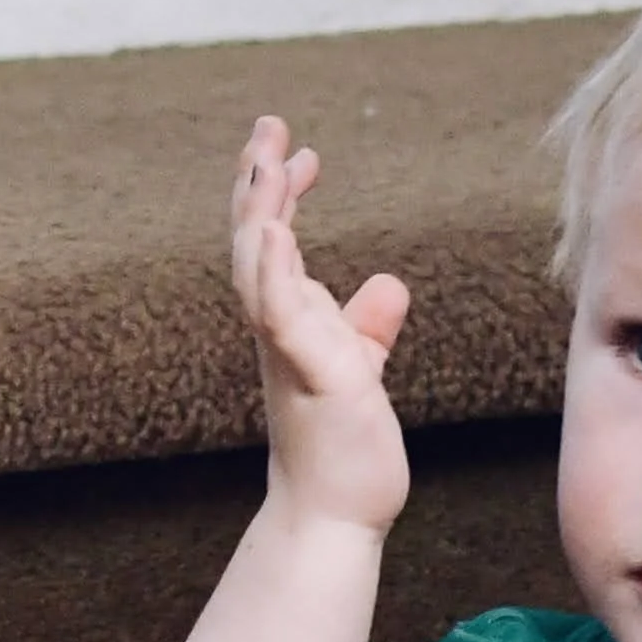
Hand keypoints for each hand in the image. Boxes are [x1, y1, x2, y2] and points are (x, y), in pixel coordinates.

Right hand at [231, 115, 411, 532]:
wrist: (334, 517)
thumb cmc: (344, 450)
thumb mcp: (360, 372)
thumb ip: (366, 328)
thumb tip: (386, 285)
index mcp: (292, 325)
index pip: (276, 246)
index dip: (280, 195)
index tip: (303, 152)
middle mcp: (280, 332)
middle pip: (255, 241)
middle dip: (258, 182)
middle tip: (270, 124)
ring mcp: (291, 353)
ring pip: (259, 270)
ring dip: (259, 214)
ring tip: (264, 162)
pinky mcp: (313, 377)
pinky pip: (283, 318)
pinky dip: (274, 274)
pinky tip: (275, 233)